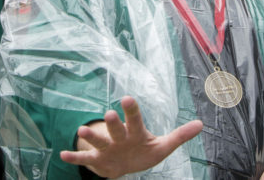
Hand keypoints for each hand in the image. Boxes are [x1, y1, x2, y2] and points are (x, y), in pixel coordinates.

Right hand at [60, 96, 202, 177]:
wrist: (125, 166)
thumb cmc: (144, 152)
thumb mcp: (163, 146)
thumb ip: (180, 136)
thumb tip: (201, 124)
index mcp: (134, 132)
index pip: (134, 119)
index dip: (132, 110)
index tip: (127, 97)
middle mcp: (118, 137)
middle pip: (115, 129)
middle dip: (112, 123)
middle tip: (109, 114)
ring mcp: (106, 148)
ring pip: (98, 141)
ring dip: (90, 137)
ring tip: (82, 130)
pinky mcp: (97, 161)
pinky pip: (84, 159)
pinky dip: (74, 158)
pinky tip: (63, 154)